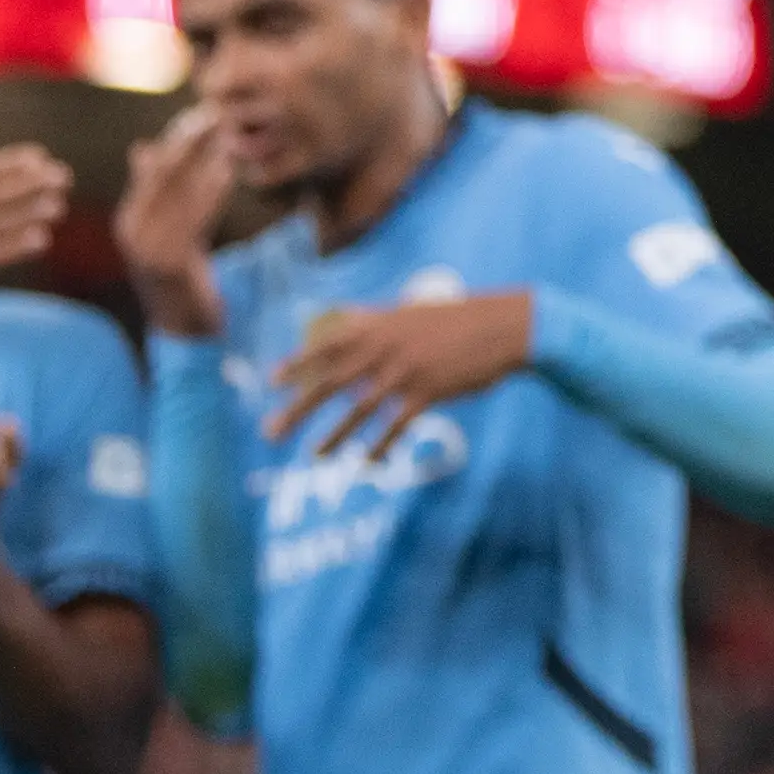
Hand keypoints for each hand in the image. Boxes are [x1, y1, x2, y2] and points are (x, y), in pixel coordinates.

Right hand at [114, 105, 233, 339]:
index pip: (152, 170)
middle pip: (163, 176)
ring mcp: (148, 249)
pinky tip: (228, 173)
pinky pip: (193, 219)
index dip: (176, 140)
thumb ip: (155, 193)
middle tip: (217, 115)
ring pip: (179, 193)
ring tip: (228, 136)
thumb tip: (141, 147)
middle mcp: (132, 232)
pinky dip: (211, 193)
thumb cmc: (181, 277)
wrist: (186, 331)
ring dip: (206, 161)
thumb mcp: (165, 232)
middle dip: (190, 142)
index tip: (200, 114)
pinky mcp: (170, 263)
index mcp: (129, 220)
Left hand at [266, 294, 535, 459]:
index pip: (325, 344)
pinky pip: (396, 424)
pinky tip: (369, 462)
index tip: (271, 381)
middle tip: (271, 431)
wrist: (502, 328)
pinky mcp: (428, 392)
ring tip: (314, 455)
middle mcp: (385, 347)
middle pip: (331, 381)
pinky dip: (381, 444)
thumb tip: (341, 319)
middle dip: (298, 408)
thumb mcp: (409, 311)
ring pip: (359, 409)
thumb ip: (374, 319)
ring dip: (334, 435)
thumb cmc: (456, 319)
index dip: (297, 363)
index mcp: (378, 325)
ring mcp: (405, 371)